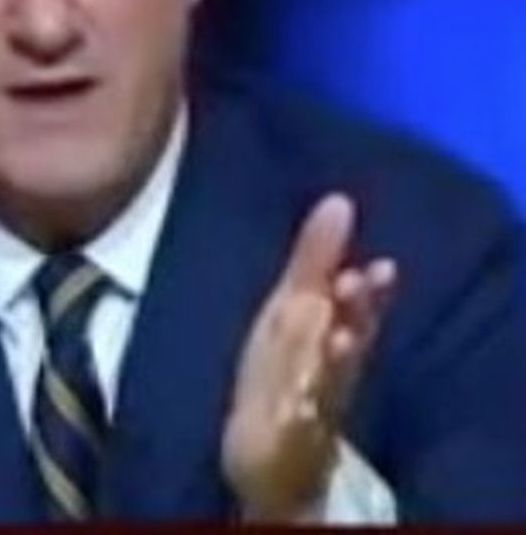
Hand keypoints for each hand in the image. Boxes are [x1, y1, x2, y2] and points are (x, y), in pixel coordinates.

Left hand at [221, 193, 396, 519]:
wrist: (271, 452)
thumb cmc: (284, 366)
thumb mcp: (290, 307)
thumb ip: (314, 258)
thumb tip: (337, 201)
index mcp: (325, 333)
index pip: (353, 309)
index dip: (368, 291)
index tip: (382, 266)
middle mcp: (328, 369)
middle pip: (346, 339)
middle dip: (351, 314)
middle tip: (355, 283)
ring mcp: (311, 407)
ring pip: (327, 382)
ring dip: (333, 360)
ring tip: (337, 337)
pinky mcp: (288, 442)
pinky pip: (296, 431)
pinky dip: (298, 420)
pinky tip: (297, 407)